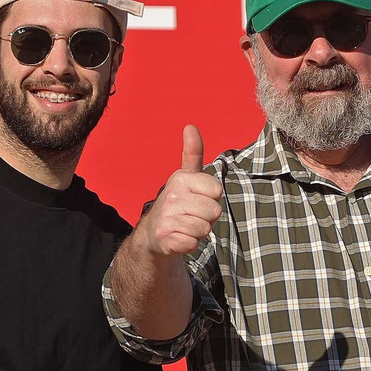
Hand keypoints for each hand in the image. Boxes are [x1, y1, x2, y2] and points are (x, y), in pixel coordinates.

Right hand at [137, 125, 221, 256]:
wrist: (152, 233)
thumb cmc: (176, 203)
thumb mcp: (185, 177)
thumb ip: (192, 153)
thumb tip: (190, 126)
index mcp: (181, 179)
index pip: (217, 191)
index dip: (212, 199)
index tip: (197, 199)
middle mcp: (172, 196)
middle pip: (214, 211)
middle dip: (207, 218)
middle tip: (191, 216)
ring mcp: (167, 218)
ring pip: (205, 229)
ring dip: (198, 232)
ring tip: (185, 226)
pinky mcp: (166, 238)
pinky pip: (193, 244)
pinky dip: (189, 244)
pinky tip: (179, 238)